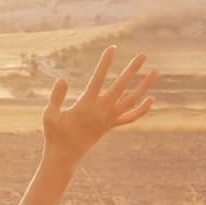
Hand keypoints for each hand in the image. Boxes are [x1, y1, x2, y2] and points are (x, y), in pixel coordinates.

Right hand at [42, 46, 156, 165]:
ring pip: (132, 100)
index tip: (112, 48)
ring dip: (145, 86)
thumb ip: (56, 98)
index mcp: (86, 105)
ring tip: (156, 72)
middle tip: (143, 55)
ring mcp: (109, 119)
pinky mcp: (111, 126)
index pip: (98, 79)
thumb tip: (62, 80)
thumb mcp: (49, 116)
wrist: (64, 156)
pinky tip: (151, 99)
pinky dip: (142, 109)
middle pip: (121, 86)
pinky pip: (130, 117)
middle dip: (132, 69)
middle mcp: (101, 110)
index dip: (105, 63)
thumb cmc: (54, 135)